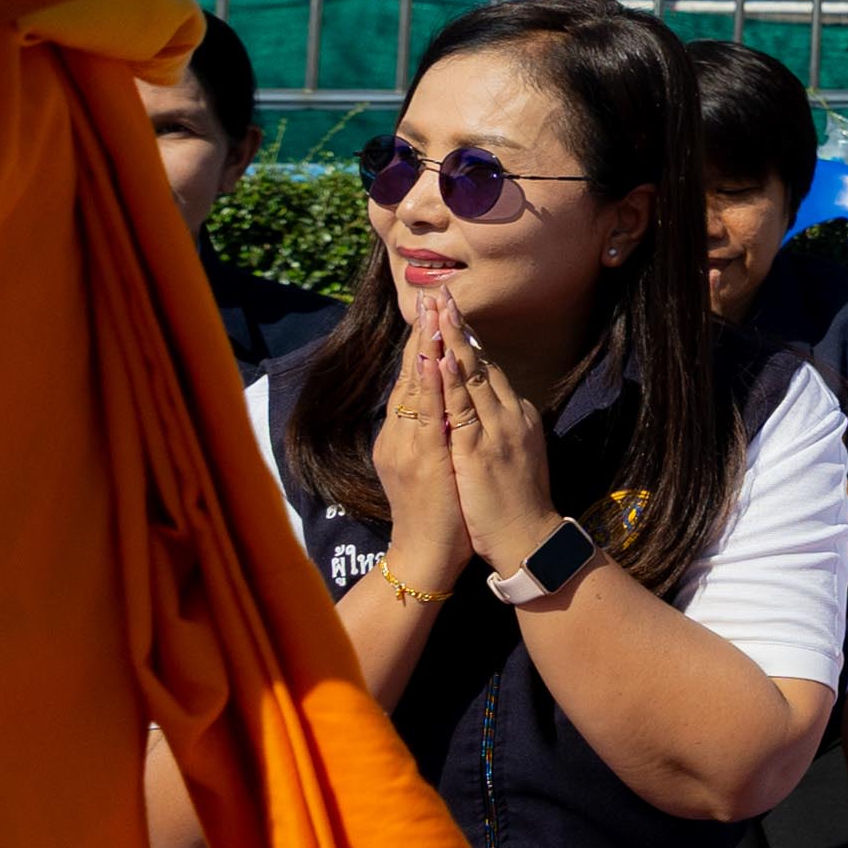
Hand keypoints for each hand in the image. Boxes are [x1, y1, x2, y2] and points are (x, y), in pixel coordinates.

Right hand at [369, 315, 466, 575]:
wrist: (428, 553)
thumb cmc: (439, 512)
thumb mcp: (434, 462)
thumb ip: (436, 431)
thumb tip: (447, 404)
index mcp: (405, 433)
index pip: (414, 378)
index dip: (423, 342)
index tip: (433, 309)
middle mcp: (401, 433)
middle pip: (411, 373)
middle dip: (422, 332)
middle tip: (430, 293)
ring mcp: (408, 444)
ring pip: (415, 386)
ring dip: (423, 346)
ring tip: (430, 311)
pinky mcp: (422, 459)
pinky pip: (425, 414)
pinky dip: (427, 384)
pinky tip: (429, 358)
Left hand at [424, 291, 562, 574]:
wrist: (529, 539)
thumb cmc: (519, 502)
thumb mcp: (516, 454)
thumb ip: (503, 427)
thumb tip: (489, 407)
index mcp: (517, 416)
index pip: (488, 369)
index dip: (468, 339)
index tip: (453, 312)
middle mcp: (510, 415)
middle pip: (481, 362)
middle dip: (459, 327)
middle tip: (444, 294)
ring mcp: (497, 430)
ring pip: (472, 375)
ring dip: (453, 340)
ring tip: (439, 309)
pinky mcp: (479, 449)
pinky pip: (463, 407)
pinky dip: (452, 379)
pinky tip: (443, 355)